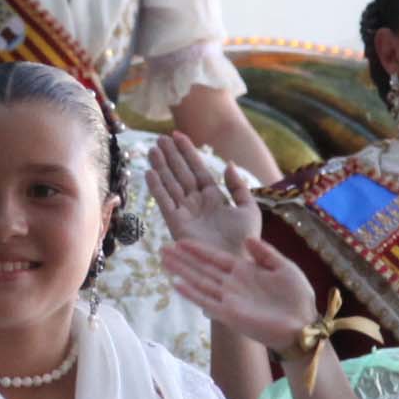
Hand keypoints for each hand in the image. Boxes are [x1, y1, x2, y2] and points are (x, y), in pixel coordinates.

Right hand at [145, 131, 254, 258]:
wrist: (236, 263)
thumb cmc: (246, 240)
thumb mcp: (248, 208)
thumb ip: (238, 186)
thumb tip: (228, 163)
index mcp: (214, 197)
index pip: (198, 169)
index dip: (188, 152)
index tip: (178, 135)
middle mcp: (197, 203)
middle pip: (181, 174)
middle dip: (171, 156)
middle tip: (160, 138)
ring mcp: (186, 212)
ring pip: (171, 184)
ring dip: (161, 167)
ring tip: (152, 149)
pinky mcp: (177, 224)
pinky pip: (165, 202)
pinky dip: (157, 187)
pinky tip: (150, 172)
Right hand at [162, 229, 320, 357]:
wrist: (303, 324)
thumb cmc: (297, 296)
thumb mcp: (284, 267)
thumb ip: (265, 253)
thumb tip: (248, 240)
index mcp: (245, 271)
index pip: (216, 258)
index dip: (198, 250)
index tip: (181, 241)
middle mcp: (232, 284)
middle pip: (202, 269)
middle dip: (183, 259)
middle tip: (163, 248)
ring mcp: (229, 300)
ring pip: (199, 283)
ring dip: (182, 272)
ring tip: (164, 261)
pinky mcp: (230, 315)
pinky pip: (207, 302)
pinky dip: (191, 294)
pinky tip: (176, 285)